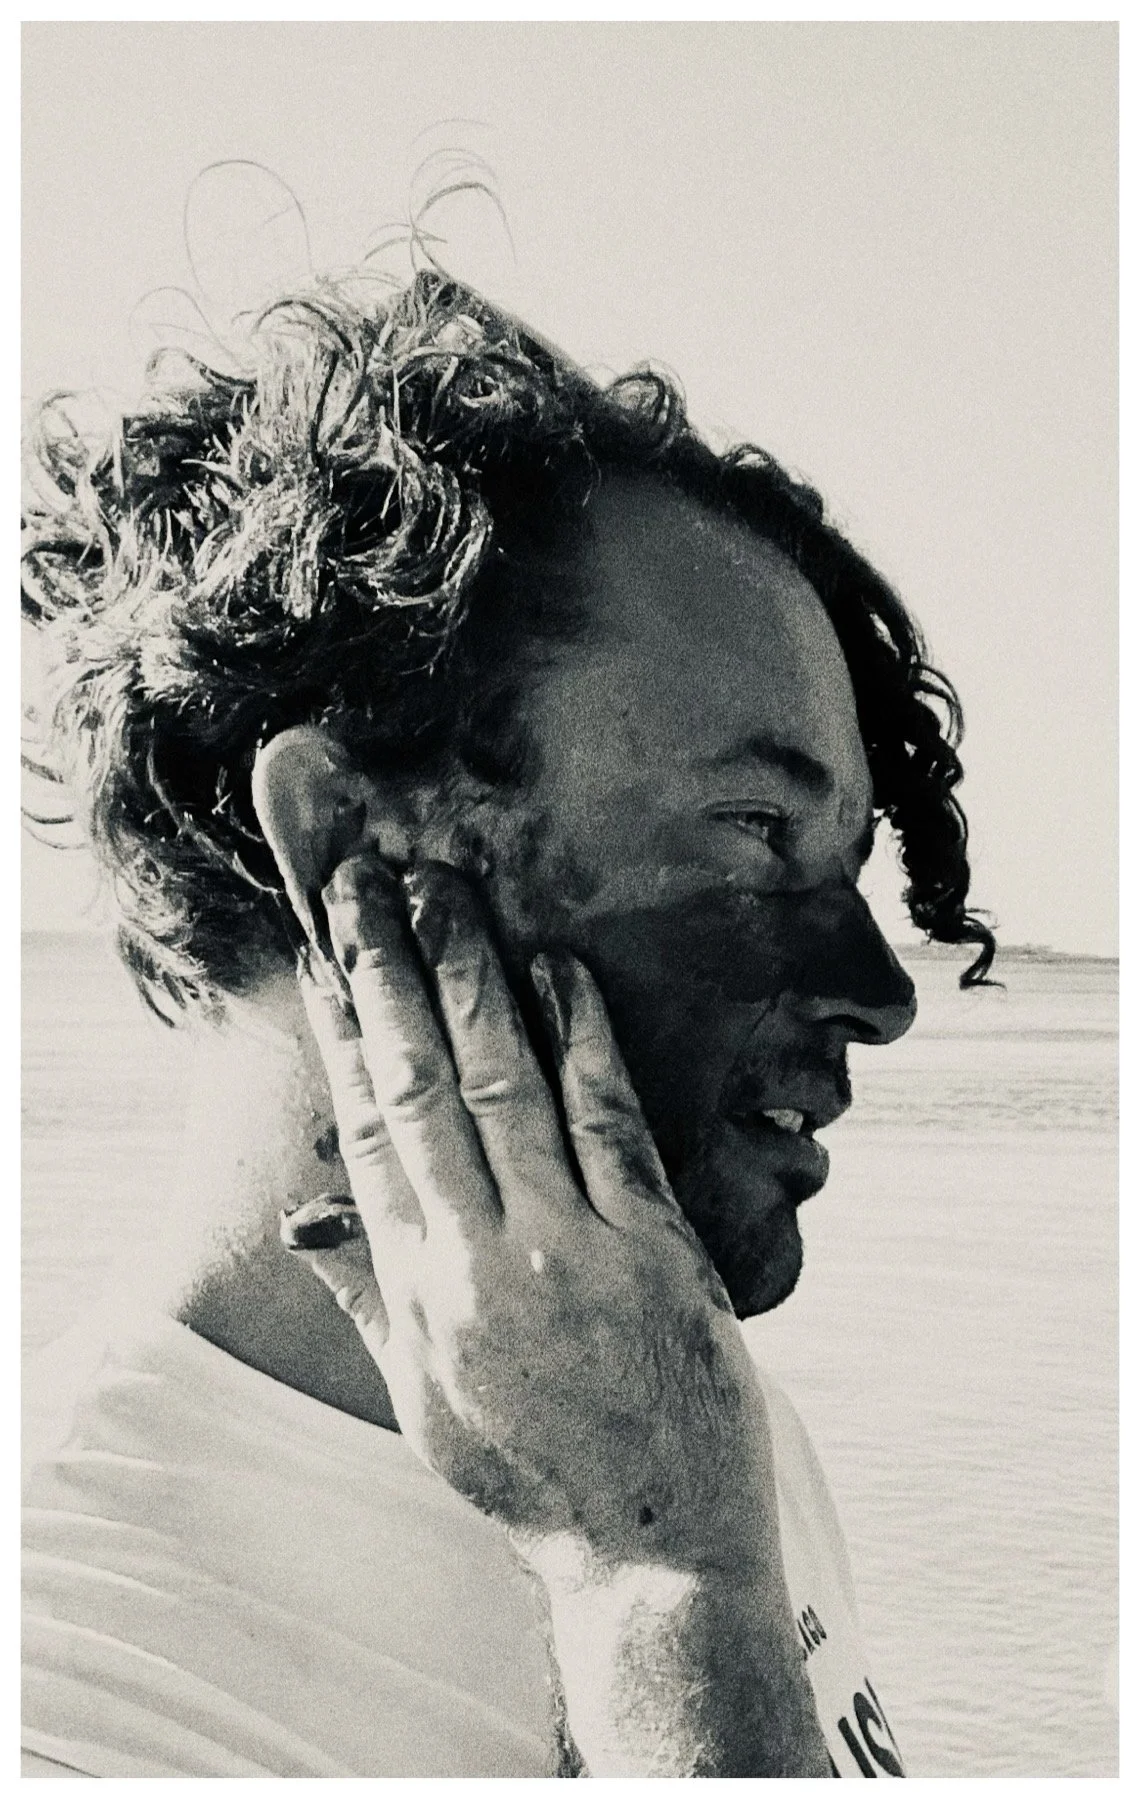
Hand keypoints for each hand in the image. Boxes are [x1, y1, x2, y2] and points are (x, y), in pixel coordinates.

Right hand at [288, 852, 780, 1580]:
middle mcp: (480, 1261)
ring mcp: (569, 1250)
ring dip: (474, 979)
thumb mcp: (425, 1406)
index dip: (342, 1034)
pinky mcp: (654, 1250)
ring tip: (450, 893)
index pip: (366, 1133)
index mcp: (421, 1295)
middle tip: (367, 879)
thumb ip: (369, 1304)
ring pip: (506, 1085)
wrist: (654, 1552)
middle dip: (388, 974)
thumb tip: (306, 1226)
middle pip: (422, 1087)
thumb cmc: (535, 1477)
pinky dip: (585, 1040)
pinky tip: (564, 971)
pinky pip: (609, 1122)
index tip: (328, 955)